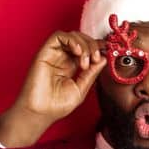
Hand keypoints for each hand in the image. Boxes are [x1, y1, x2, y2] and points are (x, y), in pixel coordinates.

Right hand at [0, 31, 106, 146]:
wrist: (40, 113)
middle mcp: (62, 58)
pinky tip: (78, 52)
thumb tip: (103, 58)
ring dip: (84, 44)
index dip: (98, 46)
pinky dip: (71, 40)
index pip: (86, 48)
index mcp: (71, 66)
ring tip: (86, 61)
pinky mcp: (44, 52)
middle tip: (97, 58)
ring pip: (72, 35)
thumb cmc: (57, 105)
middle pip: (81, 39)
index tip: (108, 51)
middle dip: (93, 46)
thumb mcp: (81, 88)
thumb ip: (92, 73)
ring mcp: (53, 54)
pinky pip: (58, 36)